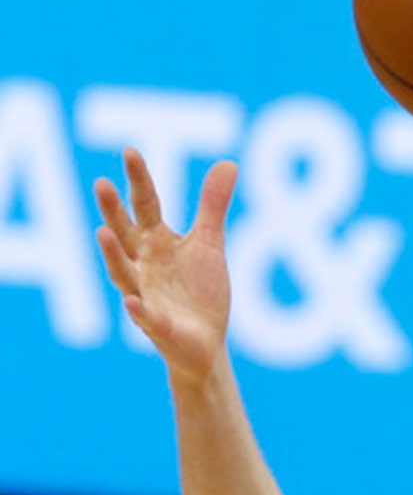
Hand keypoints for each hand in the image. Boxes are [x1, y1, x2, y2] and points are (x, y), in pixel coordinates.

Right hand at [93, 150, 236, 379]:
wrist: (206, 343)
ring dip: (113, 254)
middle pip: (124, 233)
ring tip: (102, 233)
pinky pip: (145, 316)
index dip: (138, 180)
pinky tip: (133, 301)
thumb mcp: (209, 243)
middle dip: (112, 211)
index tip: (130, 151)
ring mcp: (145, 293)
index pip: (145, 205)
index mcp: (156, 241)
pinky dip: (138, 309)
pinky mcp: (156, 324)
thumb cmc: (200, 291)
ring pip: (123, 272)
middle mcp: (143, 264)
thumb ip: (212, 205)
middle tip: (101, 183)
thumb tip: (228, 162)